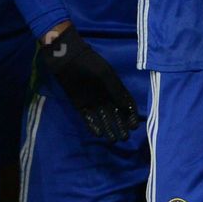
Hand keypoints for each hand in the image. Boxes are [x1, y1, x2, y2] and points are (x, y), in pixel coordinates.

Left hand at [37, 23, 140, 140]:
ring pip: (104, 118)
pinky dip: (94, 126)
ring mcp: (93, 101)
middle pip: (116, 114)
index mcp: (115, 87)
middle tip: (124, 138)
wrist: (68, 61)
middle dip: (121, 125)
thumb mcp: (106, 76)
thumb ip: (116, 92)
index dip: (132, 115)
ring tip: (113, 140)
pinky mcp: (80, 105)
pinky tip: (99, 134)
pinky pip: (88, 118)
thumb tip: (127, 108)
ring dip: (109, 129)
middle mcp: (106, 96)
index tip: (134, 126)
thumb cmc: (90, 65)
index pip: (127, 104)